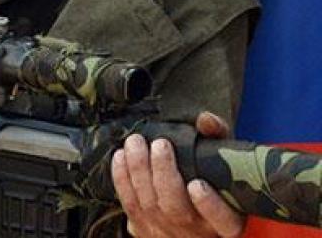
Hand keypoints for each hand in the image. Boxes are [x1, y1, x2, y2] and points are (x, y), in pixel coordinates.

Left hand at [112, 112, 245, 237]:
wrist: (188, 221)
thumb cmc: (210, 185)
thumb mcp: (222, 165)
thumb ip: (218, 140)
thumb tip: (206, 120)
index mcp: (226, 222)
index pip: (222, 219)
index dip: (209, 204)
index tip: (197, 184)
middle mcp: (196, 231)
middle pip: (176, 207)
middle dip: (164, 173)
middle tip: (160, 145)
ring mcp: (167, 231)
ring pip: (149, 203)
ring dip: (138, 169)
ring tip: (136, 143)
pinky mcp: (143, 227)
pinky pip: (129, 203)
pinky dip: (122, 178)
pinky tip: (121, 157)